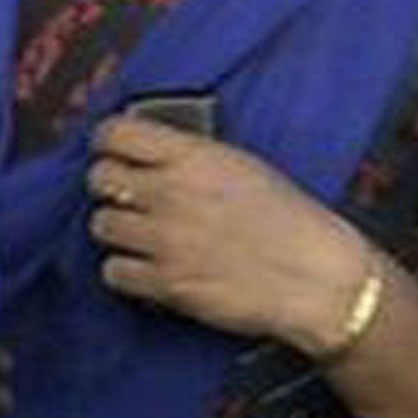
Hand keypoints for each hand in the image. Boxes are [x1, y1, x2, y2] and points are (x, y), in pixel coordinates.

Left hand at [87, 114, 372, 356]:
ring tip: (142, 236)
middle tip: (127, 197)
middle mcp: (170, 193)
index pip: (115, 133)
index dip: (107, 142)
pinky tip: (147, 268)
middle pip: (98, 179)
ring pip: (100, 225)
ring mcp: (164, 240)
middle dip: (109, 187)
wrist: (319, 280)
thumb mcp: (241, 165)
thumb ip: (188, 156)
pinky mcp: (166, 284)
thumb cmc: (291, 221)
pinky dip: (125, 272)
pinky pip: (113, 272)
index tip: (111, 151)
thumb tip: (144, 153)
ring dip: (118, 231)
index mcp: (192, 157)